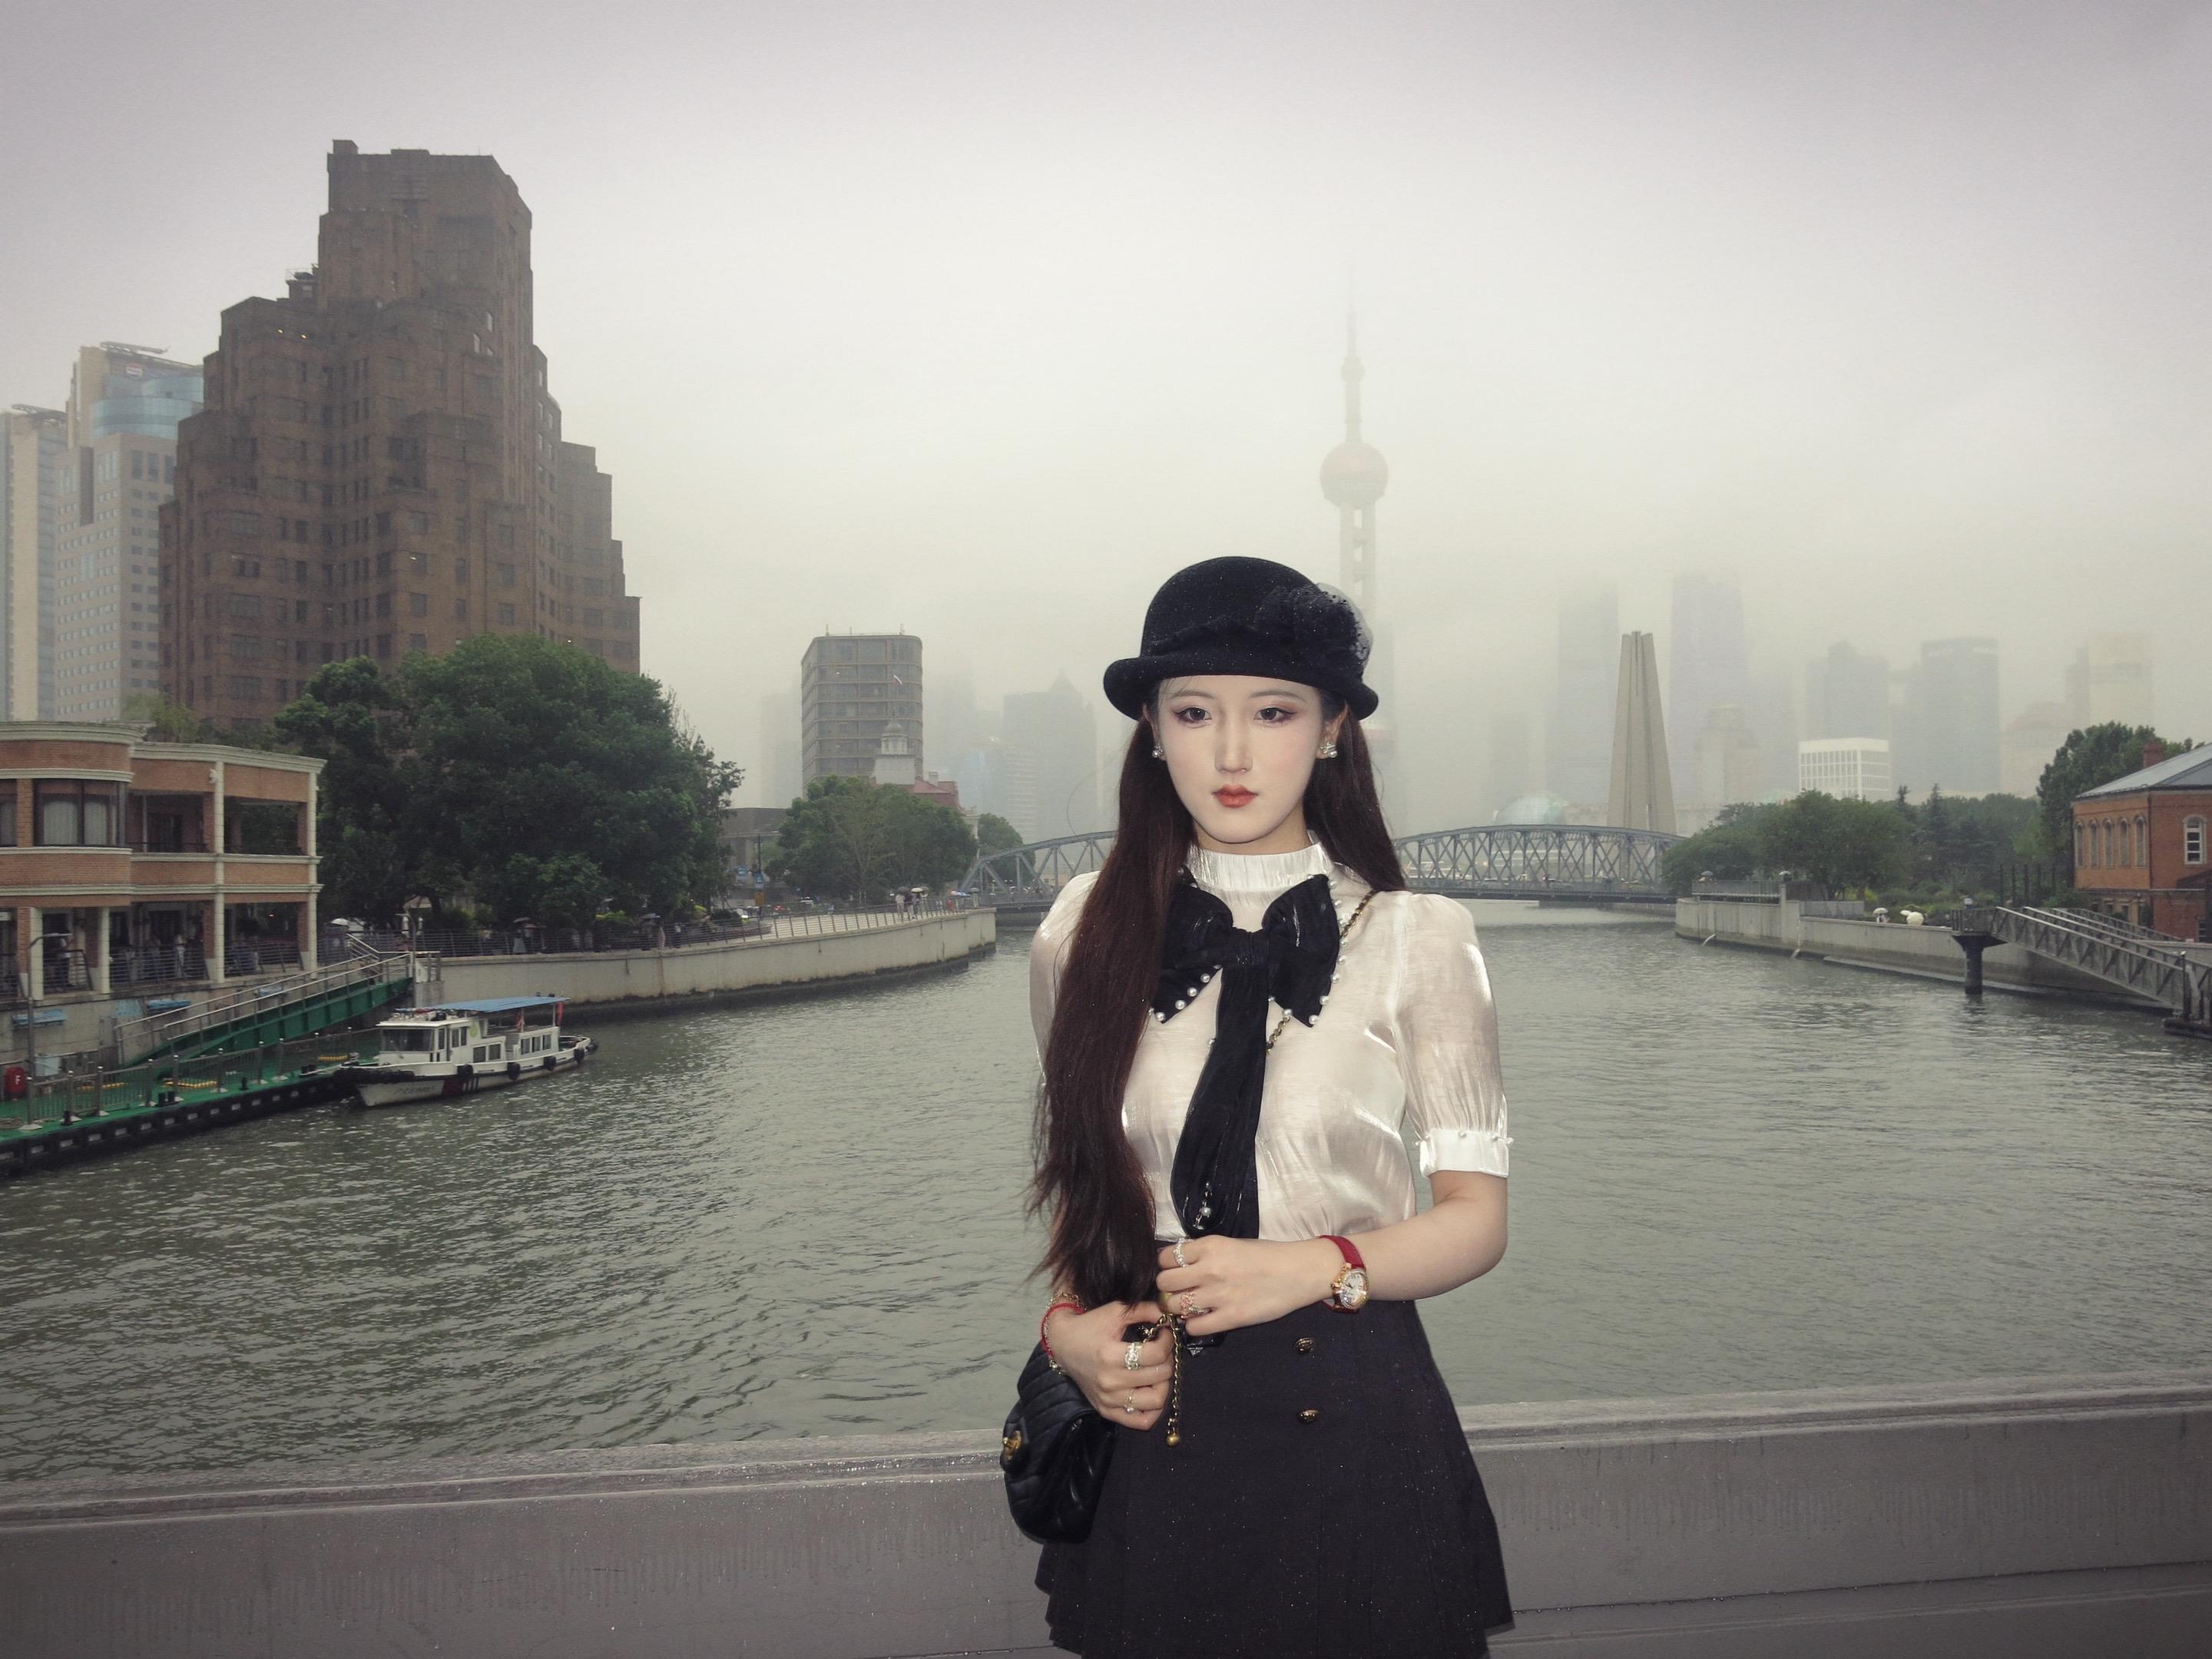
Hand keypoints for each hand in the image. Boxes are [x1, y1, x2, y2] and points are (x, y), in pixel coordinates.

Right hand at [1045, 1300, 1171, 1430]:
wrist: (1063, 1345)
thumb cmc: (1089, 1326)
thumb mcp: (1115, 1311)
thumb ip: (1144, 1310)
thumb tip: (1168, 1314)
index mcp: (1110, 1355)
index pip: (1155, 1354)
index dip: (1168, 1341)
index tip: (1165, 1333)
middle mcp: (1110, 1381)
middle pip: (1159, 1376)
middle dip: (1168, 1359)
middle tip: (1163, 1350)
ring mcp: (1108, 1400)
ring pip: (1155, 1401)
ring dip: (1164, 1384)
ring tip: (1158, 1371)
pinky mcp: (1106, 1410)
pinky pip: (1141, 1421)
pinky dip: (1154, 1409)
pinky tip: (1151, 1391)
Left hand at [1154, 1236, 1341, 1337]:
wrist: (1299, 1271)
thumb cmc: (1267, 1255)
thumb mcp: (1231, 1244)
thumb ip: (1204, 1253)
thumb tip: (1179, 1265)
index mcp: (1210, 1246)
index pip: (1165, 1257)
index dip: (1167, 1265)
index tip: (1175, 1271)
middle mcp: (1209, 1269)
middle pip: (1164, 1283)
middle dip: (1167, 1288)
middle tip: (1179, 1291)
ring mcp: (1218, 1295)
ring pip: (1174, 1306)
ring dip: (1179, 1308)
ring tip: (1191, 1307)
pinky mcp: (1230, 1318)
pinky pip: (1193, 1327)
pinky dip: (1193, 1326)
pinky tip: (1204, 1319)